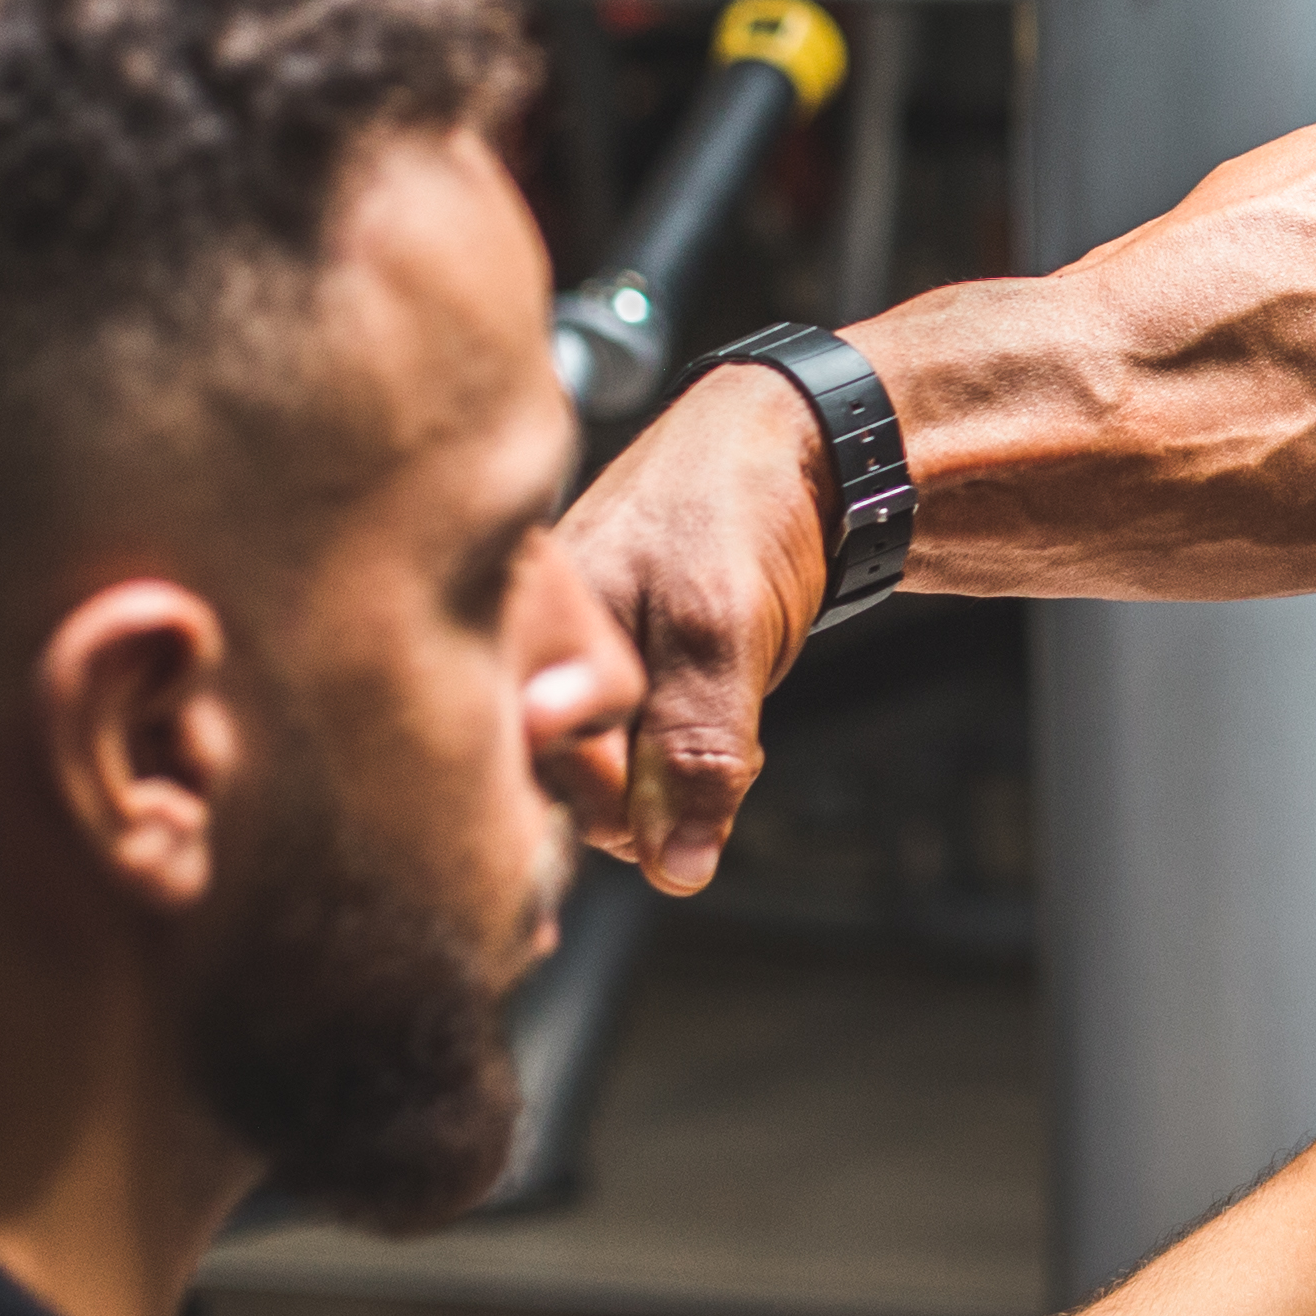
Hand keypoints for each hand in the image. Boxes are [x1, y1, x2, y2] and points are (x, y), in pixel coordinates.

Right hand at [555, 360, 828, 889]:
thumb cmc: (736, 507)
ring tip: (723, 690)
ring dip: (679, 771)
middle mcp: (525, 665)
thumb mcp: (717, 627)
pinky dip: (688, 750)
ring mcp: (568, 677)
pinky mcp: (614, 686)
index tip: (683, 752)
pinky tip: (719, 695)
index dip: (619, 801)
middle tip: (718, 712)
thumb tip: (676, 868)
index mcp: (516, 640)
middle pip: (569, 801)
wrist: (798, 448)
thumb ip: (693, 748)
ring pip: (613, 787)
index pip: (534, 792)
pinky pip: (638, 758)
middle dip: (655, 790)